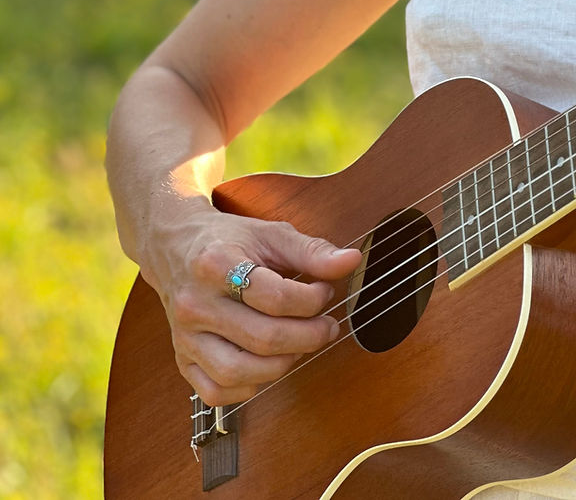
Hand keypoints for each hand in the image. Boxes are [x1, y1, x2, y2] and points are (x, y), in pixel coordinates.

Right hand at [151, 208, 360, 405]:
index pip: (275, 297)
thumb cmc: (230, 240)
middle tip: (327, 326)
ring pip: (238, 371)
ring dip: (283, 364)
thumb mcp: (271, 234)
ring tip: (300, 344)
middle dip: (308, 337)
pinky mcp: (181, 359)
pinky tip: (268, 364)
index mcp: (217, 264)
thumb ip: (312, 250)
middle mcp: (195, 303)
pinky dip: (249, 386)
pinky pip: (216, 391)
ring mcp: (185, 336)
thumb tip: (351, 261)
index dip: (312, 300)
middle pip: (262, 338)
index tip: (326, 292)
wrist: (175, 247)